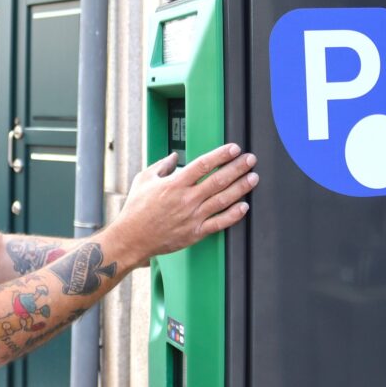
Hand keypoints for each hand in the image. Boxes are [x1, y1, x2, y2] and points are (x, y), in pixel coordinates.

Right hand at [116, 144, 257, 259]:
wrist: (132, 238)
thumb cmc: (135, 209)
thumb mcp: (143, 179)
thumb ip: (162, 165)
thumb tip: (175, 157)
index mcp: (174, 184)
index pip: (203, 165)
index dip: (221, 155)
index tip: (234, 148)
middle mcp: (186, 199)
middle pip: (218, 180)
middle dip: (237, 168)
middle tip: (250, 159)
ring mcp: (192, 217)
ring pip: (223, 199)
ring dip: (241, 188)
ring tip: (253, 178)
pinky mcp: (195, 233)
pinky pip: (219, 223)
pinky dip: (233, 215)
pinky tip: (244, 206)